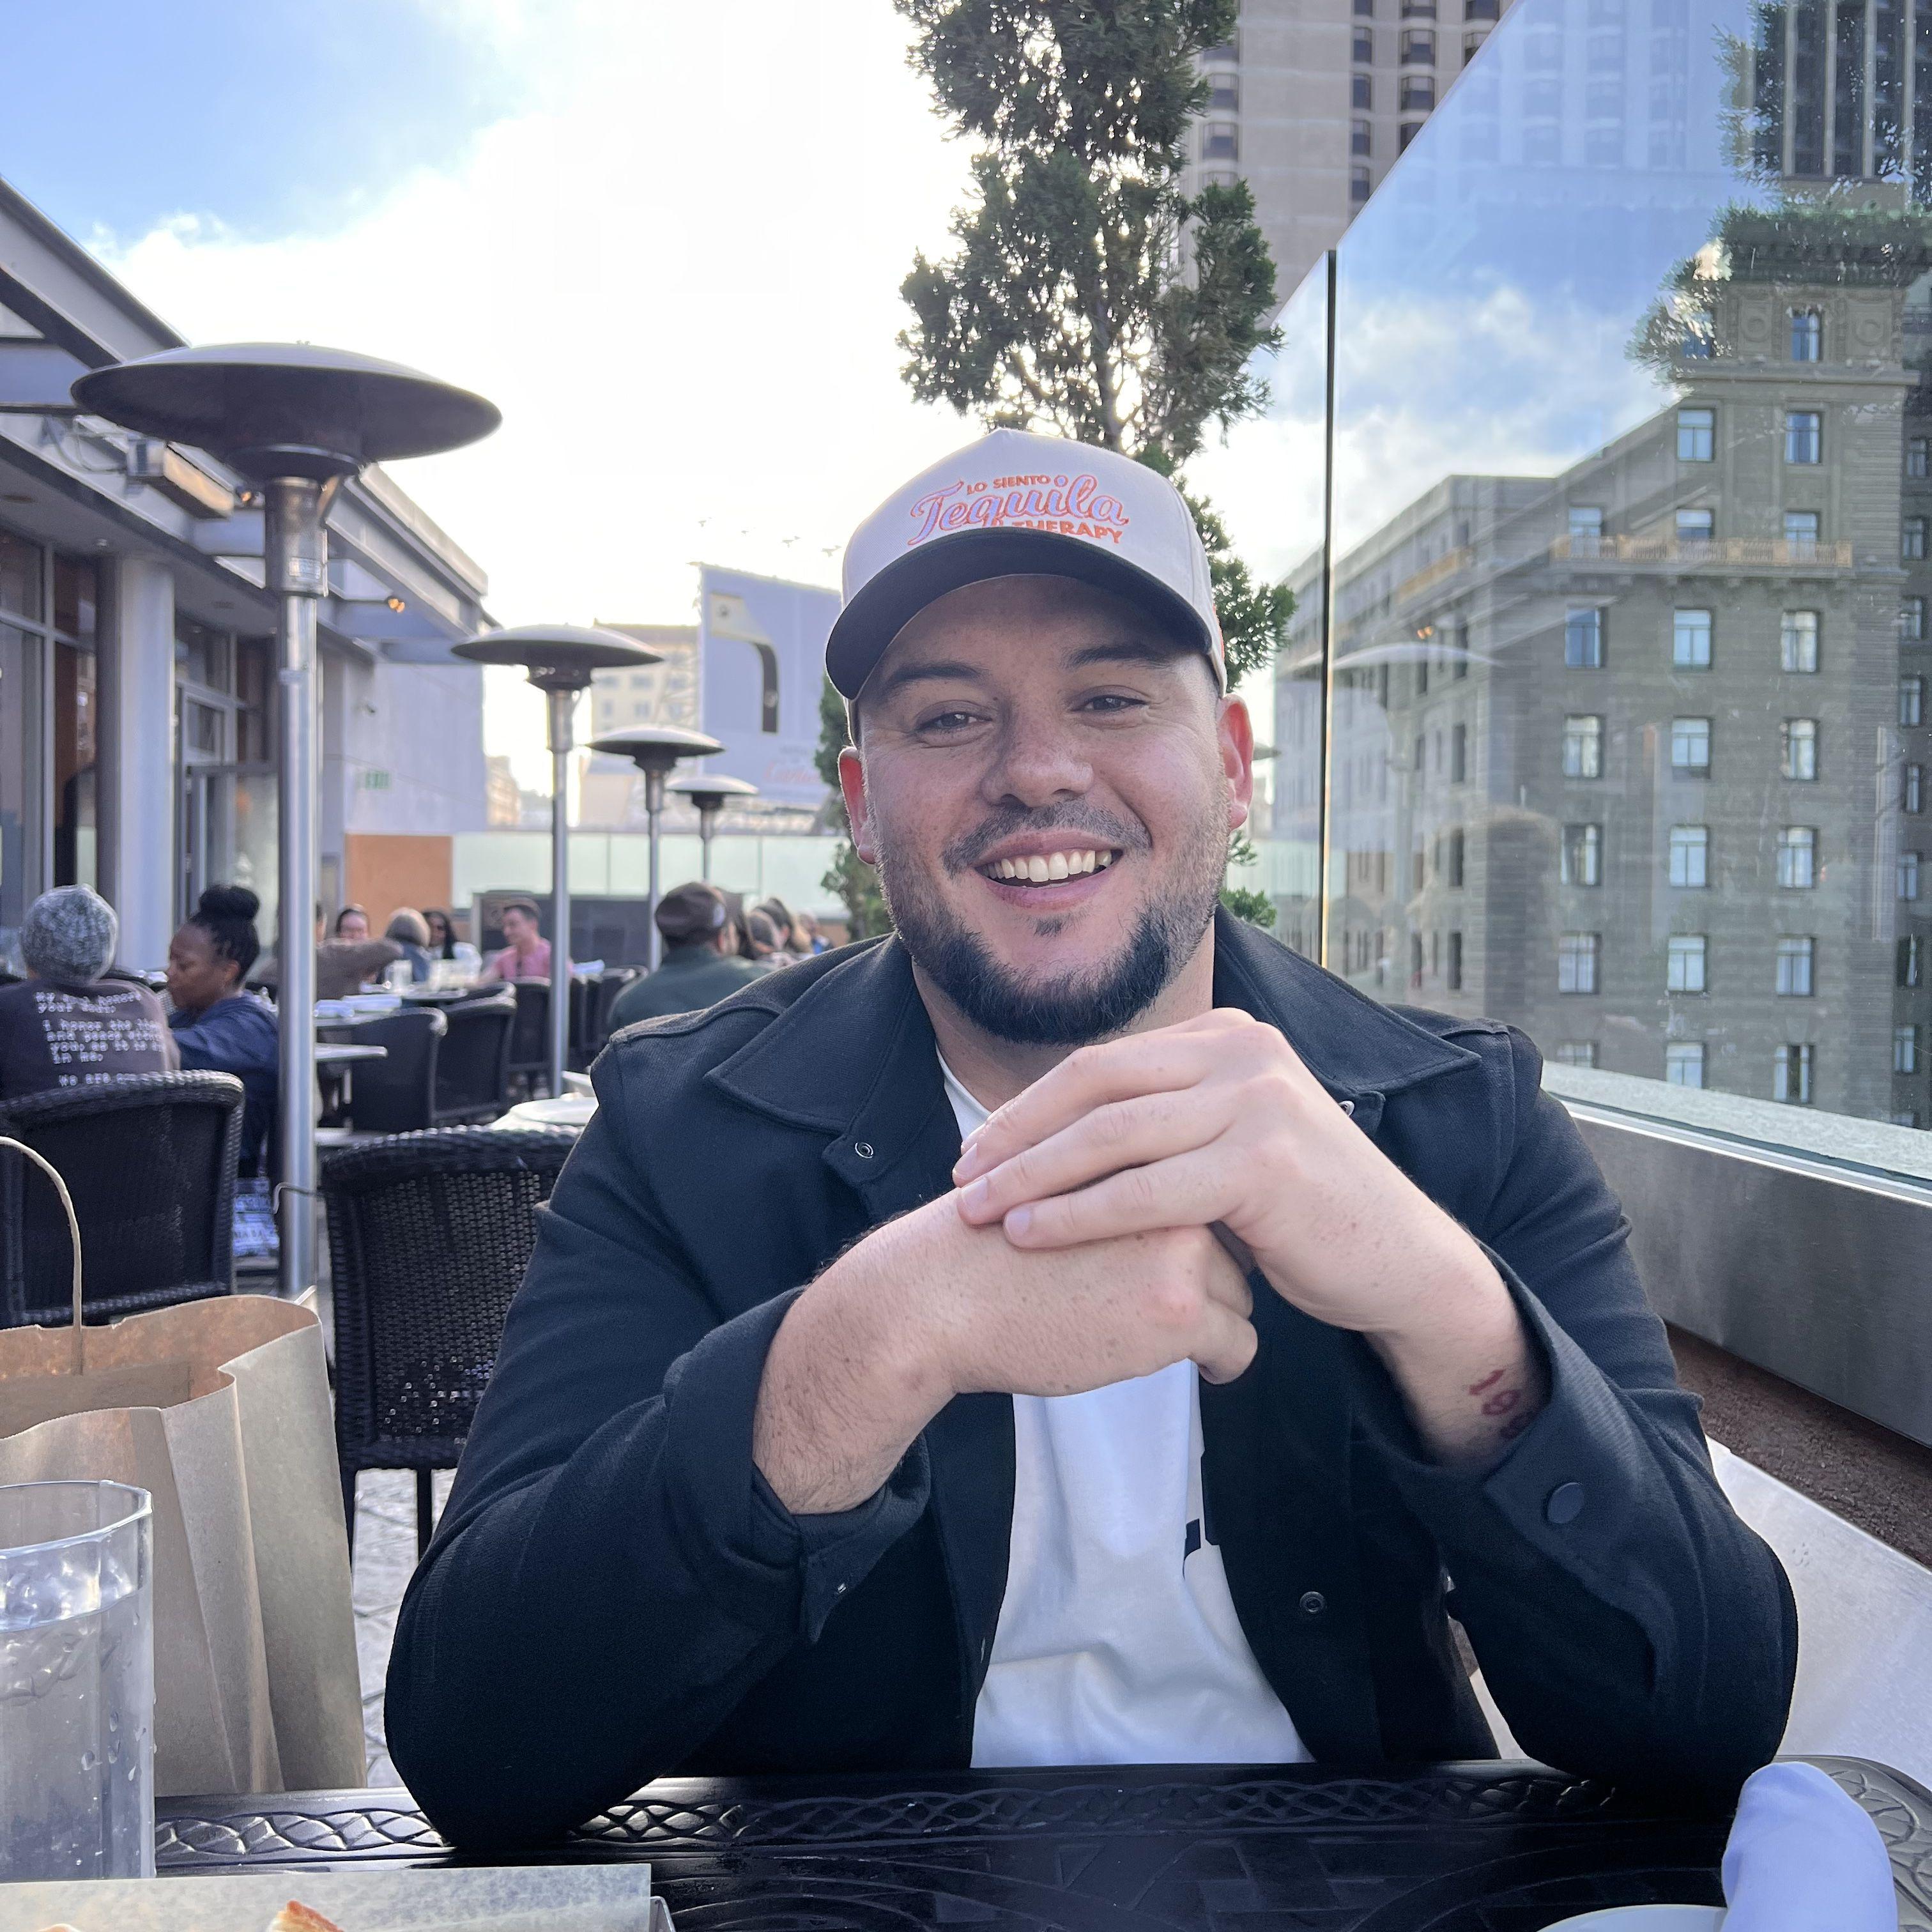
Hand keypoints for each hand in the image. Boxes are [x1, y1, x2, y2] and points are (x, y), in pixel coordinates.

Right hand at [753, 1189, 1255, 1511]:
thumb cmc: (991, 1243)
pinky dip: (1220, 1361)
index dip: (1199, 1225)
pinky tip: (1188, 1363)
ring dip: (1213, 1317)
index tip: (1185, 1252)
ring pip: (1241, 1295)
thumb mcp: (1065, 1181)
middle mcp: (1174, 1189)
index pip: (1211, 1187)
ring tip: (1158, 1330)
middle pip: (1236, 1241)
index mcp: (1146, 1150)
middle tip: (1164, 1296)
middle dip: (1213, 1270)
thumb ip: (1123, 1178)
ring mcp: (1181, 1250)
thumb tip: (1180, 1200)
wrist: (940, 1295)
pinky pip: (1239, 1347)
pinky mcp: (1177, 1312)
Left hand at [948, 1010, 1545, 1465]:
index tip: (976, 1148)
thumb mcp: (1230, 1142)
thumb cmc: (1302, 1214)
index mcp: (1229, 1036)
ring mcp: (1258, 1099)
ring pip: (1112, 1134)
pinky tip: (1030, 1233)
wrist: (1397, 1262)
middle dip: (1017, 1132)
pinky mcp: (1264, 1160)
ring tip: (976, 1208)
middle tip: (960, 1175)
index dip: (1029, 1105)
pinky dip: (1077, 1212)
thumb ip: (1167, 1122)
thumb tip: (1063, 1132)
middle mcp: (1243, 1051)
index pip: (1103, 1063)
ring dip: (1031, 1173)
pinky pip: (1145, 1189)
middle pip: (1096, 1085)